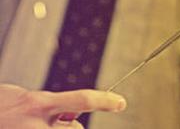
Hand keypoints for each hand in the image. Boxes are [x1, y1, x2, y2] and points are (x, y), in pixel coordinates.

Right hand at [0, 84, 125, 128]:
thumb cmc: (3, 105)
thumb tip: (74, 116)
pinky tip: (29, 126)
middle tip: (55, 122)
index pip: (80, 99)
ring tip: (33, 125)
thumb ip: (52, 107)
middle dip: (70, 126)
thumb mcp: (28, 100)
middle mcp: (36, 122)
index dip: (103, 101)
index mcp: (38, 103)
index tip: (121, 103)